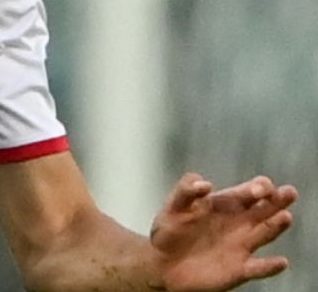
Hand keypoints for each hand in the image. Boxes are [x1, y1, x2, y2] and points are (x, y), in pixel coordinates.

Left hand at [153, 173, 296, 290]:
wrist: (163, 263)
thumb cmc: (170, 231)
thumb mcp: (174, 207)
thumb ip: (186, 191)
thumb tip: (205, 184)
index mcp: (226, 205)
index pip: (249, 192)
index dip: (258, 187)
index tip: (258, 190)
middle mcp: (240, 223)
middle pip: (265, 209)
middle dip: (277, 200)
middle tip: (289, 192)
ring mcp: (242, 246)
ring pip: (266, 233)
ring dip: (277, 225)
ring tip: (285, 217)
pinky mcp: (240, 269)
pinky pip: (260, 268)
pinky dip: (271, 266)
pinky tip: (281, 262)